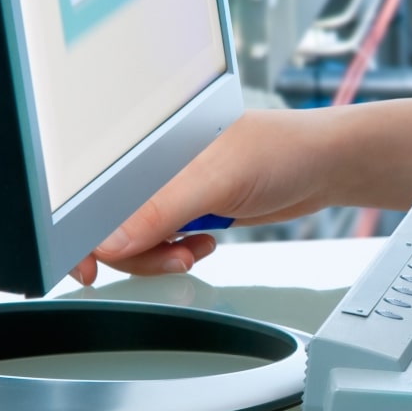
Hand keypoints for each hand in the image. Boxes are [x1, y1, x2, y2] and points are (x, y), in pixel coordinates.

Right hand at [72, 110, 341, 282]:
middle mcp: (156, 166)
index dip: (85, 231)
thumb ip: (163, 210)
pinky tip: (202, 245)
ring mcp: (172, 190)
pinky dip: (174, 255)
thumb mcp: (220, 180)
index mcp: (152, 143)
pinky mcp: (189, 209)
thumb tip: (111, 242)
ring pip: (135, 240)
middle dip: (135, 252)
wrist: (326, 167)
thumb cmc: (284, 150)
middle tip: (170, 259)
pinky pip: (160, 243)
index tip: (87, 266)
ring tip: (192, 252)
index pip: (97, 191)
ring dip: (158, 257)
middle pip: (111, 224)